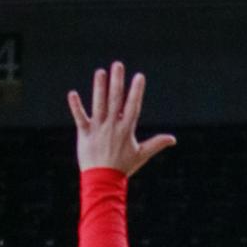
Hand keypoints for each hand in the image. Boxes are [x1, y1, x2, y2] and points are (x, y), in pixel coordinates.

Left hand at [68, 62, 176, 176]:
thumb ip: (156, 144)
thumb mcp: (141, 155)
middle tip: (118, 65)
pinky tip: (72, 93)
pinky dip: (76, 106)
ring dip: (99, 87)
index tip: (139, 76)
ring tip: (100, 72)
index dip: (136, 91)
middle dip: (117, 82)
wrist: (103, 181)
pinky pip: (79, 118)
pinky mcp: (84, 134)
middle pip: (115, 100)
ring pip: (99, 105)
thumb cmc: (123, 167)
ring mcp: (98, 129)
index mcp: (126, 130)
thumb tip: (173, 139)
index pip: (133, 106)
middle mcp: (112, 126)